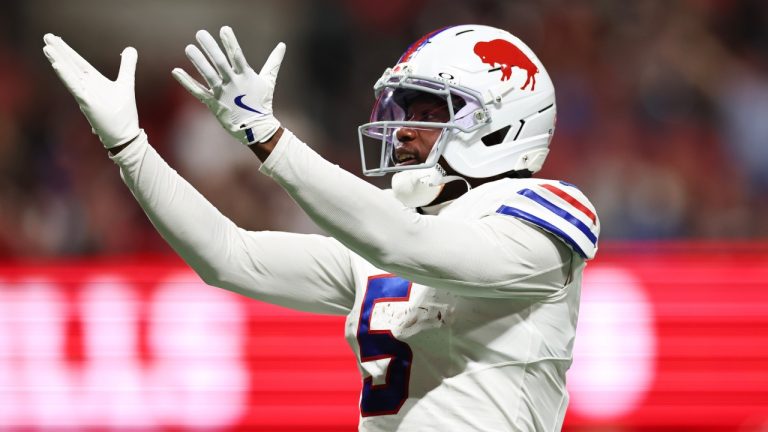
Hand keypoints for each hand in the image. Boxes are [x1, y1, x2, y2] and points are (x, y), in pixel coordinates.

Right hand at [42, 34, 139, 148]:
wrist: (125, 136)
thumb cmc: (123, 113)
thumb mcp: (126, 83)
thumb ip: (127, 66)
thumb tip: (130, 48)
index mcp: (94, 81)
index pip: (78, 62)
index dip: (67, 50)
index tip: (55, 38)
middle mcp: (87, 87)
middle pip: (70, 65)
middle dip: (59, 51)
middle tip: (46, 35)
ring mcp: (85, 95)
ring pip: (69, 75)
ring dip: (58, 60)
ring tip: (47, 47)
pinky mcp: (87, 103)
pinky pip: (75, 88)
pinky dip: (66, 76)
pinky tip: (57, 65)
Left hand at [172, 26, 284, 144]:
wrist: (257, 129)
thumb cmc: (262, 102)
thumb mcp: (268, 81)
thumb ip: (274, 62)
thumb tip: (283, 45)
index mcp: (246, 76)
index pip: (238, 56)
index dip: (231, 42)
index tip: (224, 29)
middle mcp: (233, 84)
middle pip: (220, 63)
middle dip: (210, 48)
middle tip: (200, 33)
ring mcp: (222, 94)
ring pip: (208, 75)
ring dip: (198, 61)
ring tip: (188, 47)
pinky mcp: (214, 104)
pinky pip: (197, 92)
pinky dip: (186, 82)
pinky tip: (176, 71)